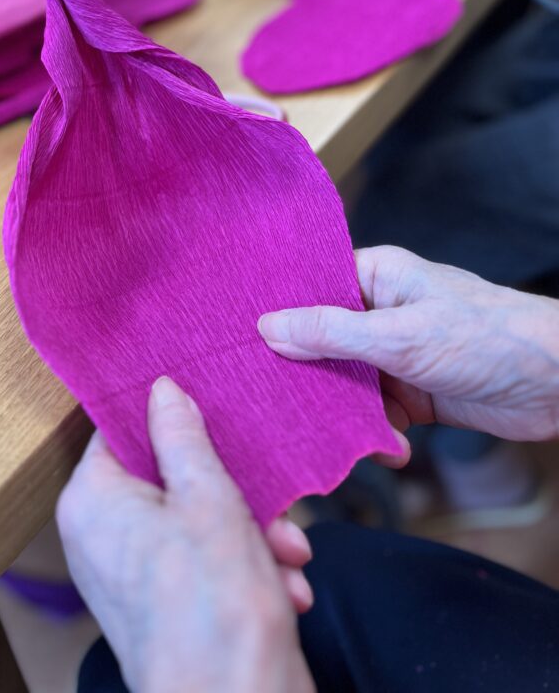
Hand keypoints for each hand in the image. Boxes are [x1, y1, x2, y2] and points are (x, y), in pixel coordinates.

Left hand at [57, 377, 314, 692]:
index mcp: (93, 502)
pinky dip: (248, 565)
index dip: (166, 414)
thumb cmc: (213, 610)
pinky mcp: (166, 603)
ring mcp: (133, 573)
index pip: (120, 430)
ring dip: (252, 529)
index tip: (208, 401)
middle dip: (232, 488)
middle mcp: (103, 535)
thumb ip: (182, 436)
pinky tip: (287, 584)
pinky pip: (204, 559)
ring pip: (197, 517)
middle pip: (169, 475)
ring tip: (288, 550)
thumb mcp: (207, 497)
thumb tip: (161, 390)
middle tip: (271, 497)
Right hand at [259, 246, 558, 443]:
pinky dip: (377, 432)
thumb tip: (267, 328)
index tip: (239, 339)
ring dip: (344, 411)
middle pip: (322, 339)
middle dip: (306, 372)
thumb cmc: (485, 338)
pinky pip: (377, 412)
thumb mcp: (399, 336)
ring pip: (346, 382)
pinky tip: (389, 448)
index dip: (278, 311)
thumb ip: (331, 334)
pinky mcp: (414, 392)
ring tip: (333, 433)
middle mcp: (380, 311)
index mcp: (376, 276)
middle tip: (271, 398)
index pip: (311, 287)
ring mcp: (396, 353)